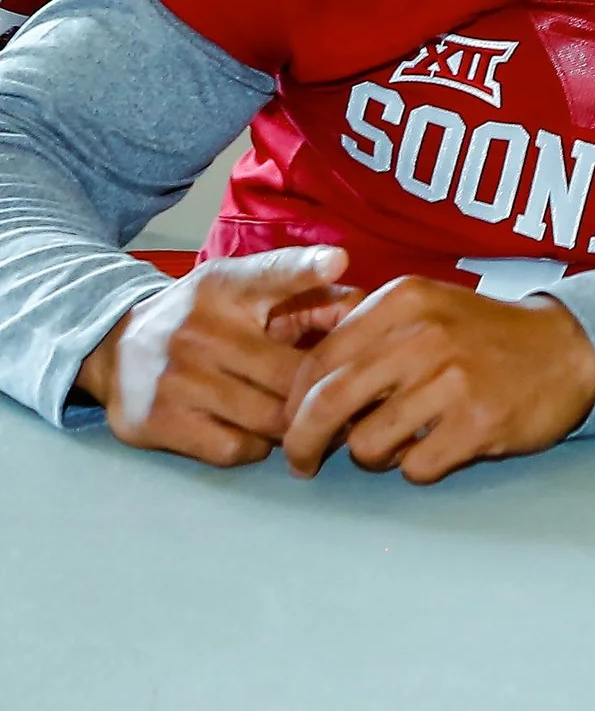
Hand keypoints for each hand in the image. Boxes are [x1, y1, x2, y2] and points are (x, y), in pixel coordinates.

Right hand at [77, 247, 362, 467]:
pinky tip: (257, 433)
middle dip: (329, 390)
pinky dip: (259, 447)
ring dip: (299, 425)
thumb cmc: (204, 318)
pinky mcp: (160, 421)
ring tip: (313, 420)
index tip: (338, 261)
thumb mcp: (241, 288)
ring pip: (272, 418)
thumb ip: (302, 292)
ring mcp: (178, 378)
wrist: (113, 349)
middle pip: (294, 373)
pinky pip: (238, 449)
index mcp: (227, 287)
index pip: (271, 273)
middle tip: (353, 400)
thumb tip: (365, 306)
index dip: (306, 269)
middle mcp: (201, 330)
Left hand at [282, 278, 594, 483]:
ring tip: (398, 445)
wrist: (570, 348)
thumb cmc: (486, 335)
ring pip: (367, 443)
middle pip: (328, 403)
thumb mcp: (427, 308)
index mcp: (404, 300)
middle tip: (302, 461)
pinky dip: (416, 467)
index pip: (319, 360)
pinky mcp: (478, 424)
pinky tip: (437, 448)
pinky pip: (414, 467)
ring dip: (373, 455)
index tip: (293, 422)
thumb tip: (298, 386)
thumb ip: (367, 333)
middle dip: (303, 442)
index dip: (294, 401)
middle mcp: (424, 335)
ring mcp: (453, 381)